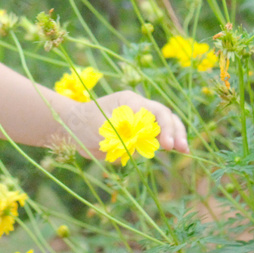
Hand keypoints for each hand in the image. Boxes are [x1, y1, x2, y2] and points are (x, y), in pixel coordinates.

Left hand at [66, 90, 188, 159]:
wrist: (71, 130)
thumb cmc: (84, 123)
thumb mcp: (105, 127)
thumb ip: (125, 134)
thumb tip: (147, 141)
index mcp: (131, 102)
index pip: (157, 112)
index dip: (166, 128)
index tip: (168, 145)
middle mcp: (138, 110)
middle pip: (166, 117)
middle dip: (176, 132)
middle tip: (182, 149)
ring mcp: (137, 123)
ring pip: (162, 127)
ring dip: (173, 138)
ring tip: (182, 150)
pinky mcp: (134, 136)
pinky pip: (152, 139)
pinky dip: (161, 144)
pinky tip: (169, 150)